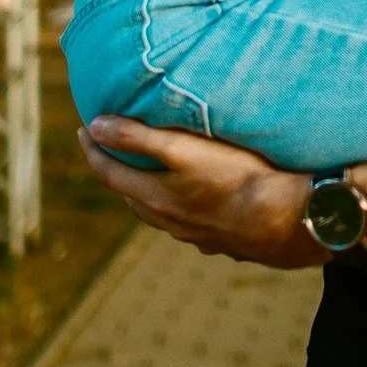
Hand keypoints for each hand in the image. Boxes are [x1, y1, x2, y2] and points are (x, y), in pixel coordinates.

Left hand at [78, 115, 326, 268]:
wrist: (284, 220)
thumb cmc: (235, 178)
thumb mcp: (182, 150)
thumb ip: (137, 137)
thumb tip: (94, 126)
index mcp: (153, 199)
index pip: (108, 173)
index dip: (92, 150)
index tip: (82, 129)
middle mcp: (168, 222)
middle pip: (130, 195)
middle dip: (117, 169)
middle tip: (112, 147)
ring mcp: (194, 235)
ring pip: (159, 213)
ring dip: (147, 191)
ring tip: (149, 173)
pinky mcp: (221, 239)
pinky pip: (188, 222)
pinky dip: (179, 206)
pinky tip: (196, 198)